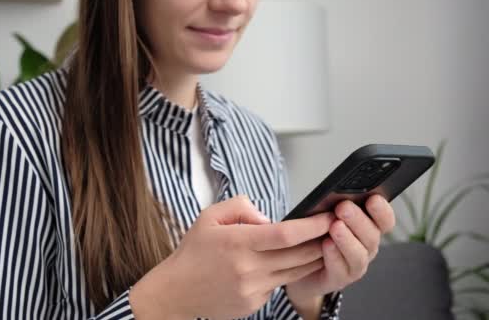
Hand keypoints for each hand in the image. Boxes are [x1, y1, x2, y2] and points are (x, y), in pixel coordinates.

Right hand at [130, 195, 335, 319]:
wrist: (176, 291)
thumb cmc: (193, 252)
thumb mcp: (209, 216)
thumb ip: (241, 207)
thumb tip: (268, 219)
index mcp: (237, 242)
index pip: (285, 234)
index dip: (312, 226)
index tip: (327, 217)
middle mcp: (248, 268)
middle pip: (299, 255)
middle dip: (321, 241)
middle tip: (334, 229)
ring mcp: (253, 288)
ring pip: (295, 272)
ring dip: (312, 258)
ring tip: (321, 244)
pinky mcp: (254, 303)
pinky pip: (279, 285)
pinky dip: (288, 273)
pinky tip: (288, 263)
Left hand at [285, 194, 395, 303]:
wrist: (298, 265)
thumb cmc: (315, 235)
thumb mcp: (325, 215)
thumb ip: (335, 207)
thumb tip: (335, 194)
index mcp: (368, 227)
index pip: (384, 219)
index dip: (382, 210)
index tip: (373, 198)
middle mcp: (366, 246)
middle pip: (372, 235)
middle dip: (358, 220)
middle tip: (344, 208)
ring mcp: (355, 264)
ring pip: (359, 254)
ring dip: (347, 239)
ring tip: (335, 226)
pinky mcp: (340, 278)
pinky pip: (341, 269)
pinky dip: (334, 256)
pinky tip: (326, 245)